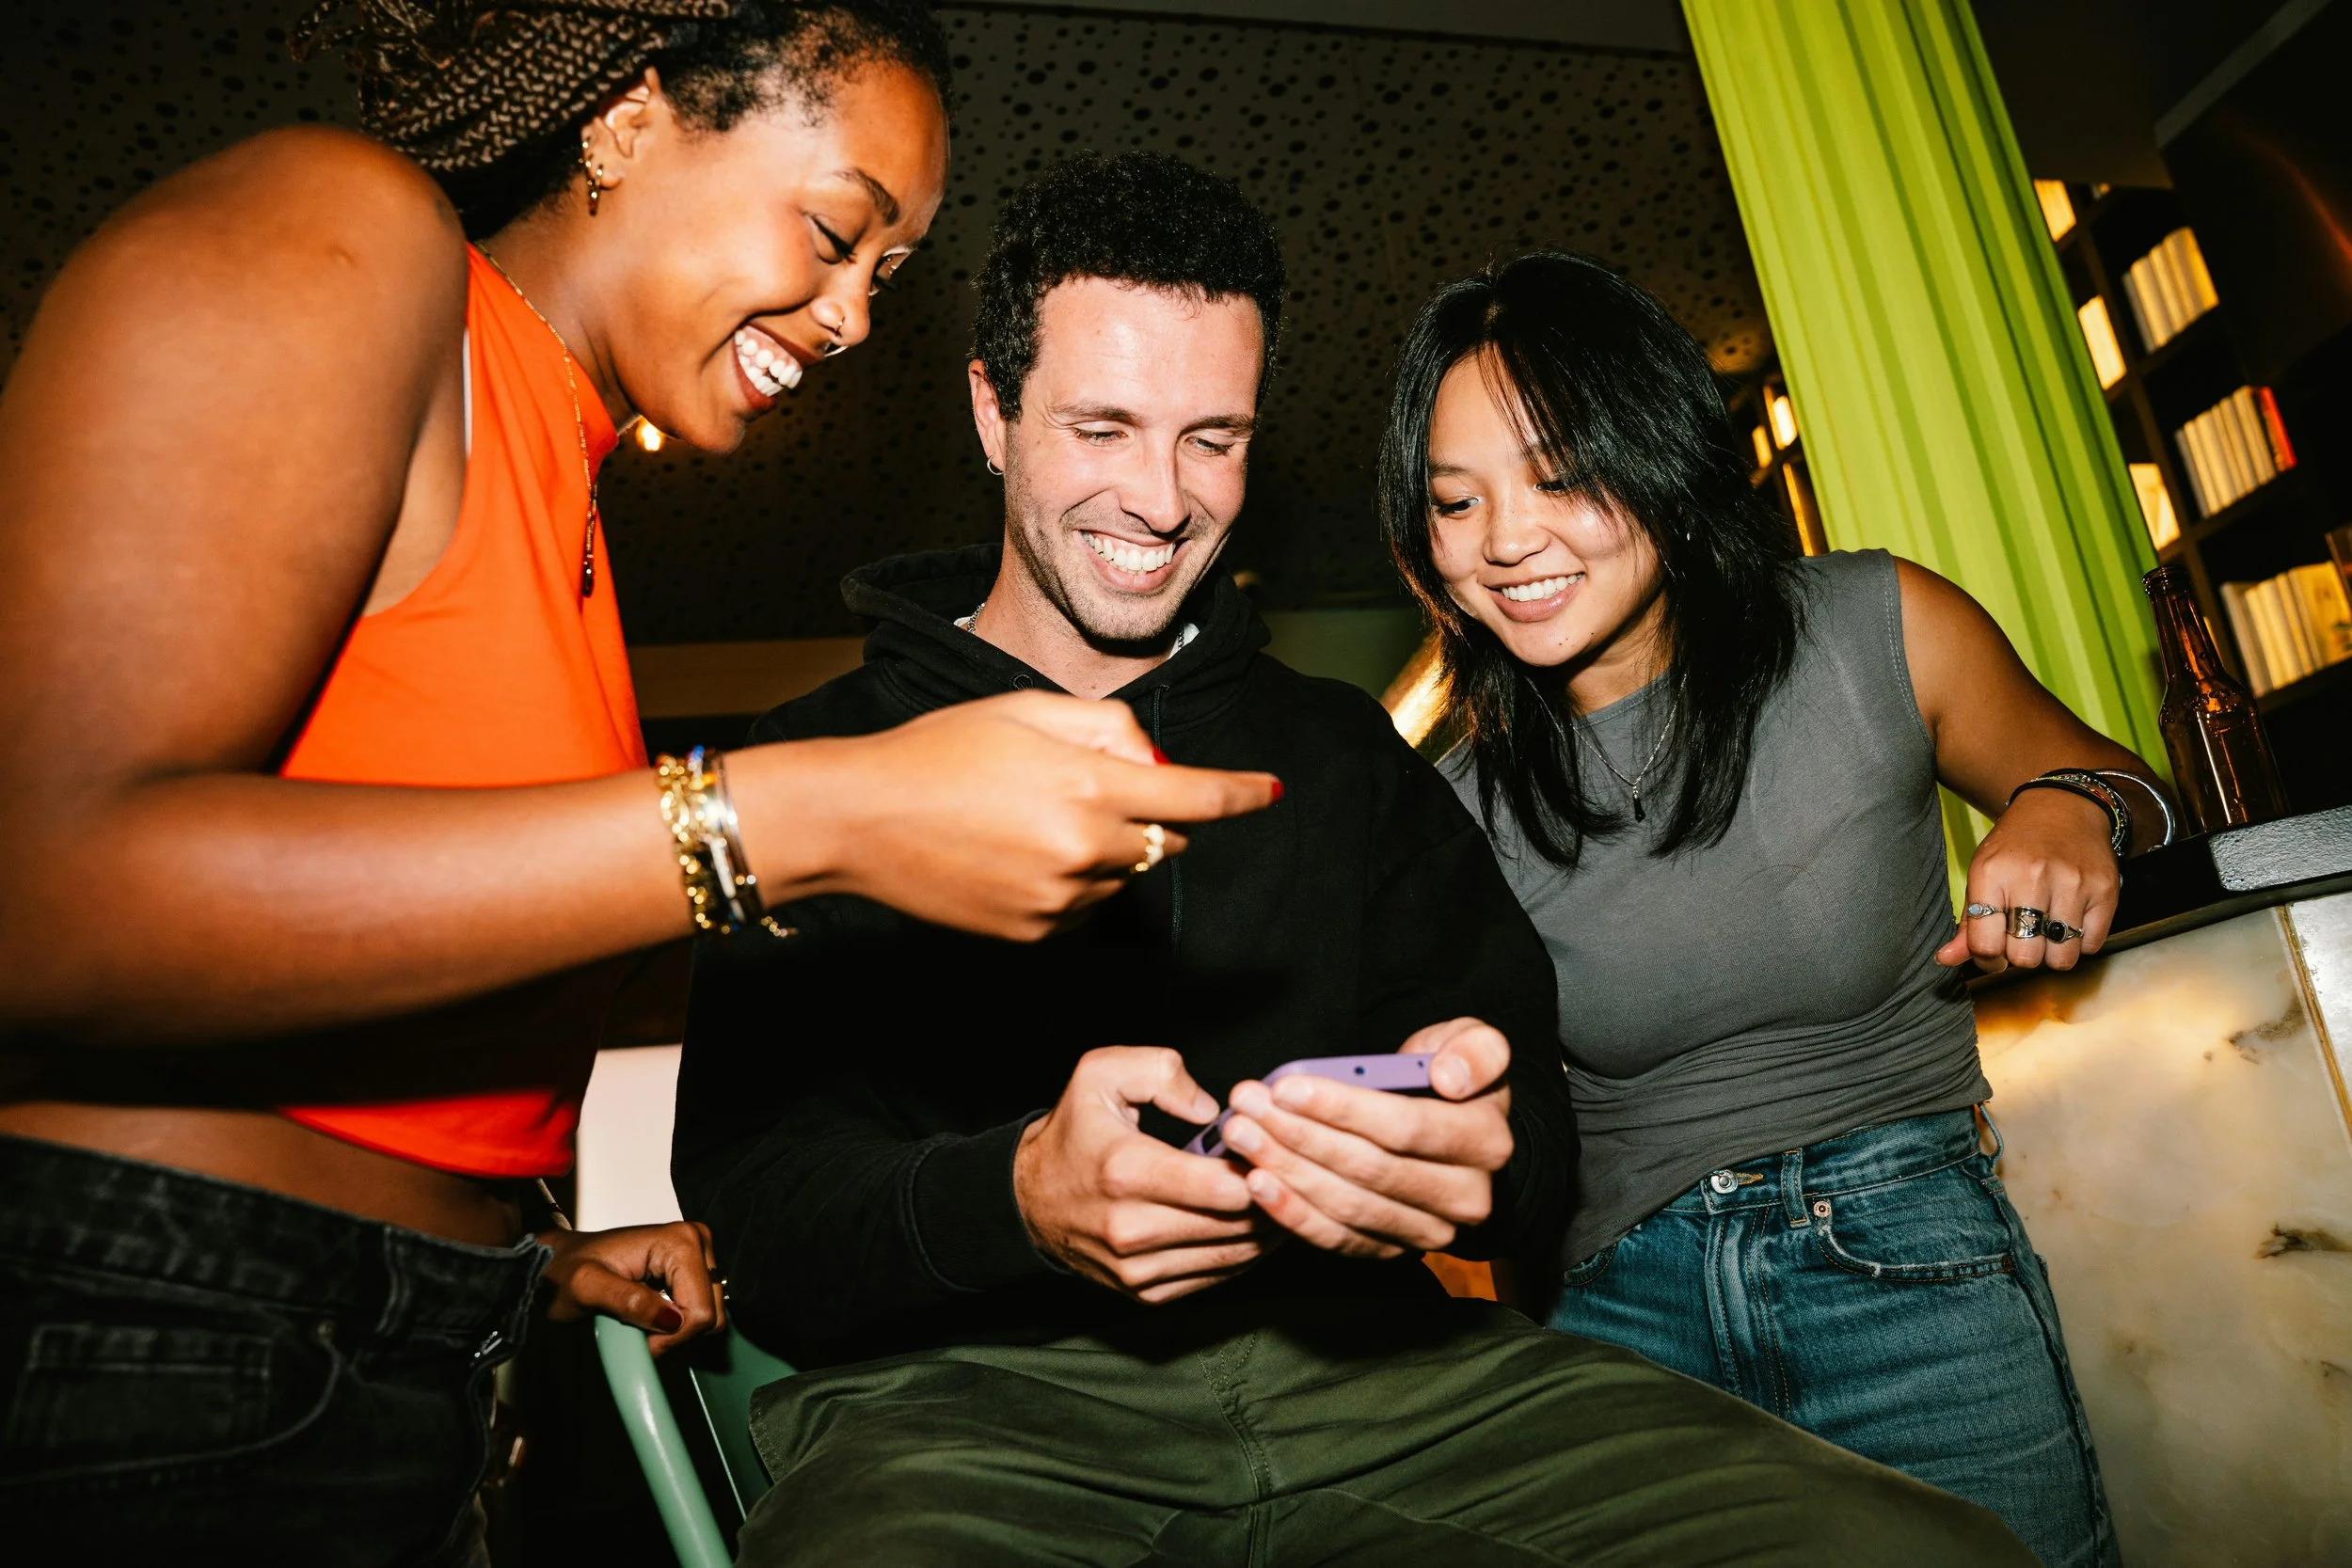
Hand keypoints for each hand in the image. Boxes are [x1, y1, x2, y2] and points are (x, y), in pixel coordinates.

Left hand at [538, 1220, 723, 1356]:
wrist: (558, 1264)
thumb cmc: (566, 1272)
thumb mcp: (585, 1287)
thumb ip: (627, 1301)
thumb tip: (672, 1319)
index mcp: (679, 1241)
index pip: (700, 1311)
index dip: (671, 1336)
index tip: (640, 1338)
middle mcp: (695, 1242)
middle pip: (711, 1313)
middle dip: (676, 1333)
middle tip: (638, 1330)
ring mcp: (697, 1255)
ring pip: (710, 1316)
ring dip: (676, 1331)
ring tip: (641, 1322)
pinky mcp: (693, 1270)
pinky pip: (702, 1311)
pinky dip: (677, 1324)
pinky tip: (652, 1316)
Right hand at [736, 692, 1280, 941]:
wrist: (861, 820)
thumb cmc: (941, 750)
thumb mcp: (1029, 710)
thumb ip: (1109, 731)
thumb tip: (1157, 767)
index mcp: (1089, 787)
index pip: (1196, 800)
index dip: (1241, 794)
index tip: (1270, 792)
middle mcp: (1085, 851)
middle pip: (1164, 841)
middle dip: (1151, 817)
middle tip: (1083, 787)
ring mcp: (1060, 900)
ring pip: (1125, 876)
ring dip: (1107, 850)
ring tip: (1031, 820)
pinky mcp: (1035, 933)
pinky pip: (1086, 907)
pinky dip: (1074, 883)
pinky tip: (1018, 856)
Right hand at [1014, 1046, 1273, 1302]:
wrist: (1028, 1199)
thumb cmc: (1075, 1132)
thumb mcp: (1101, 1073)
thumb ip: (1161, 1072)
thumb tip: (1213, 1112)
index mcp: (1126, 1171)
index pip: (1221, 1187)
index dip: (1263, 1170)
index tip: (1279, 1150)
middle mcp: (1130, 1228)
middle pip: (1235, 1224)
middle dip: (1275, 1199)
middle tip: (1301, 1174)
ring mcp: (1137, 1268)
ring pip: (1231, 1256)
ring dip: (1268, 1231)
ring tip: (1293, 1199)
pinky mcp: (1143, 1292)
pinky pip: (1213, 1278)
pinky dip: (1243, 1255)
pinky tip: (1259, 1229)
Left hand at [1219, 1017, 1513, 1257]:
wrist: (1459, 1138)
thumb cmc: (1452, 1080)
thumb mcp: (1475, 1045)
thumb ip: (1476, 1050)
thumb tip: (1449, 1076)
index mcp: (1486, 1142)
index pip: (1405, 1128)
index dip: (1343, 1109)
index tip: (1287, 1087)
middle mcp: (1466, 1198)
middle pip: (1369, 1169)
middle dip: (1299, 1136)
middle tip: (1246, 1108)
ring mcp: (1429, 1233)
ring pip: (1348, 1205)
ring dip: (1285, 1170)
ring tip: (1240, 1137)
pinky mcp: (1393, 1250)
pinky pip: (1338, 1238)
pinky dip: (1293, 1214)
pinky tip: (1256, 1185)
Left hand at [1936, 787, 2118, 972]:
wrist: (2063, 808)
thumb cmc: (2016, 846)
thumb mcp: (1983, 873)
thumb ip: (1968, 921)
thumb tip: (1945, 959)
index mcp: (1992, 873)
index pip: (1986, 945)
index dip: (1987, 959)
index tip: (1993, 950)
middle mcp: (2032, 877)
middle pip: (2026, 957)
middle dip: (2021, 956)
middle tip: (2022, 937)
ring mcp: (2073, 884)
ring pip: (2062, 959)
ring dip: (2053, 953)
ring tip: (2047, 930)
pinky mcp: (2105, 890)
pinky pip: (2091, 945)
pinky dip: (2080, 943)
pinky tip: (2070, 920)